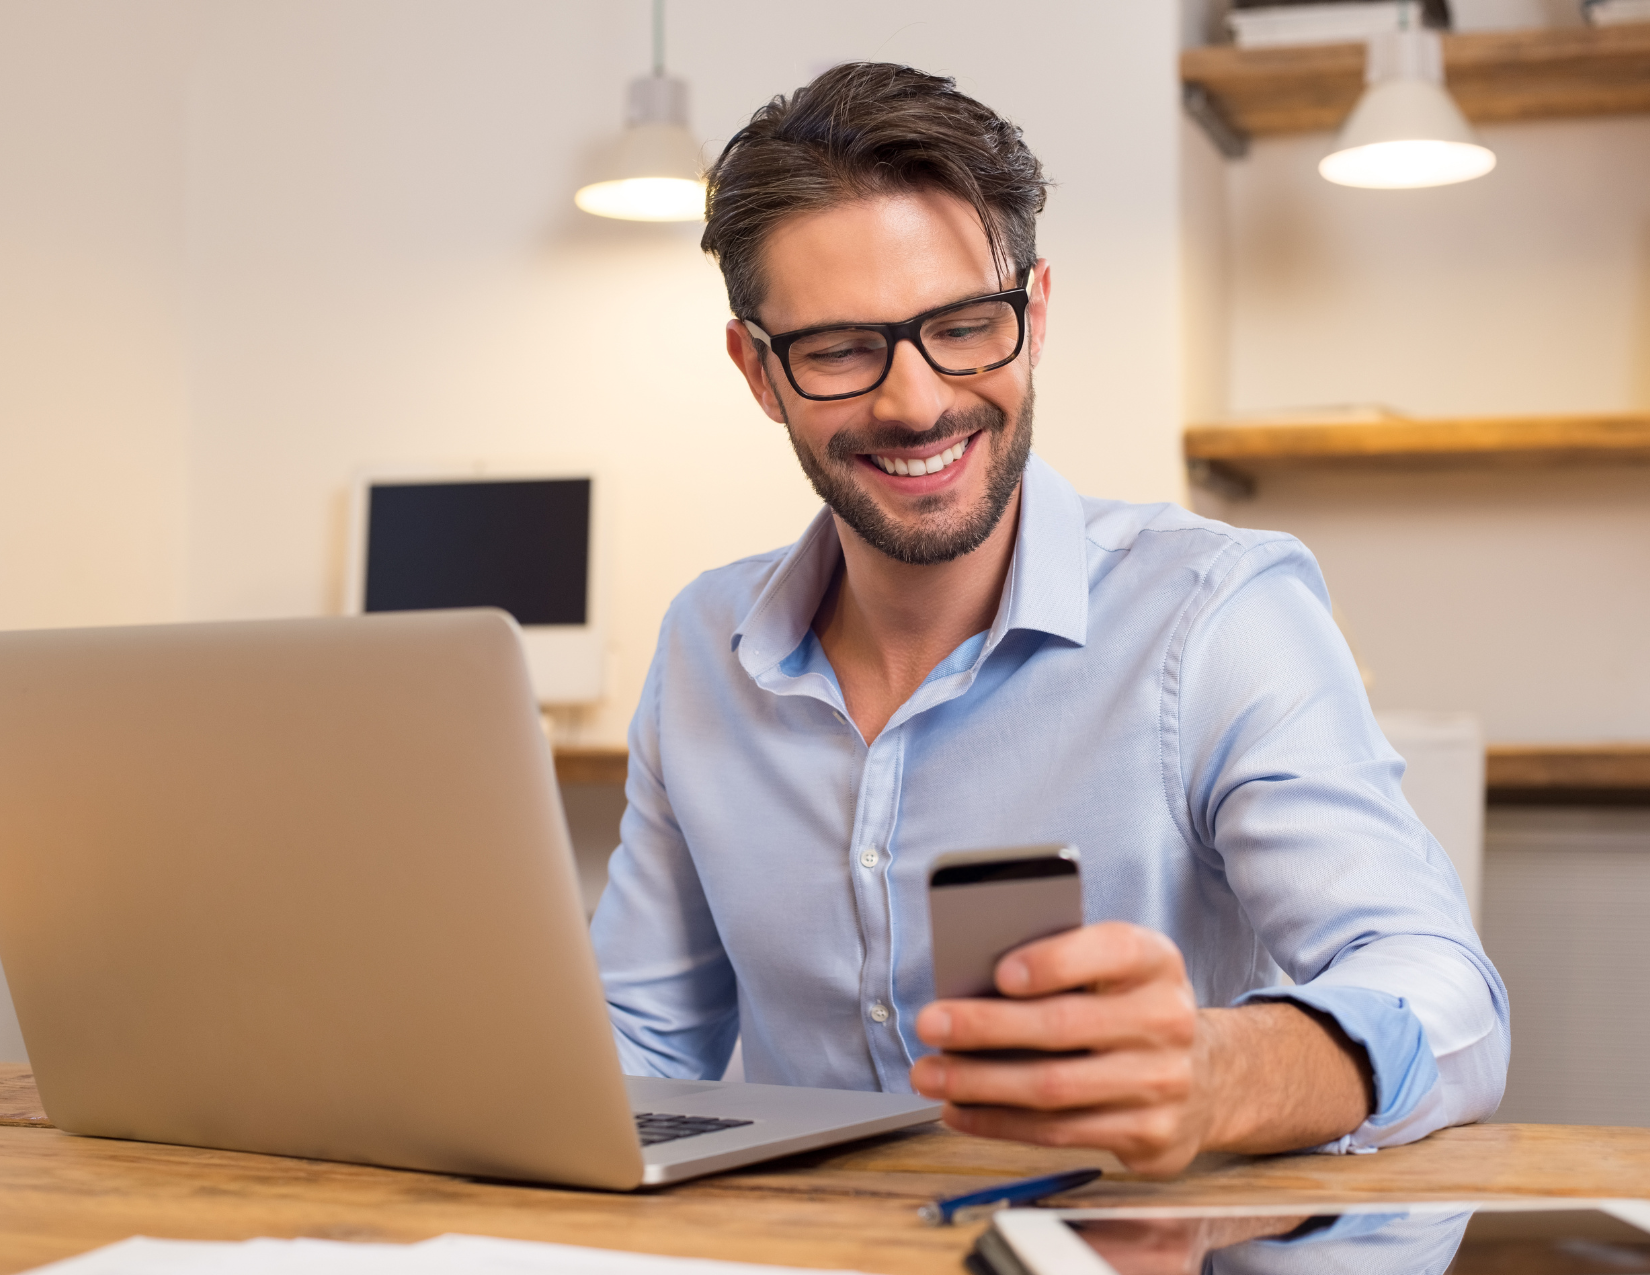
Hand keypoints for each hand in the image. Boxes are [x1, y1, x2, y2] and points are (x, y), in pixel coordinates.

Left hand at [909, 922, 1372, 1175]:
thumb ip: (1057, 965)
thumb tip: (969, 984)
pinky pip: (1058, 1133)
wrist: (1204, 1076)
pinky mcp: (1149, 1135)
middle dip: (986, 1027)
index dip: (1054, 962)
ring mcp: (1163, 1082)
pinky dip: (998, 1122)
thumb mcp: (1109, 970)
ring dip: (979, 1083)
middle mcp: (1168, 1019)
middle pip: (1065, 1026)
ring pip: (1055, 1088)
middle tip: (929, 1023)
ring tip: (929, 1073)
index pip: (1110, 950)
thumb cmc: (1126, 1009)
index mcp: (1155, 961)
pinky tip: (960, 1110)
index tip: (999, 973)